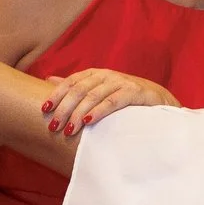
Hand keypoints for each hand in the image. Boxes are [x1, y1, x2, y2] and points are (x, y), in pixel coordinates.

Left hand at [40, 68, 179, 135]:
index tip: (45, 110)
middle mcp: (106, 75)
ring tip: (69, 130)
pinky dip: (99, 111)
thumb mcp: (100, 89)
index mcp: (95, 74)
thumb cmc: (125, 96)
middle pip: (79, 90)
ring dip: (78, 114)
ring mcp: (121, 82)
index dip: (57, 95)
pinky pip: (112, 101)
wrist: (158, 99)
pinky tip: (88, 121)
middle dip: (64, 109)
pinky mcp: (134, 92)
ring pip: (93, 96)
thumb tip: (49, 80)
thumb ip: (77, 85)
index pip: (71, 82)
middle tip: (54, 127)